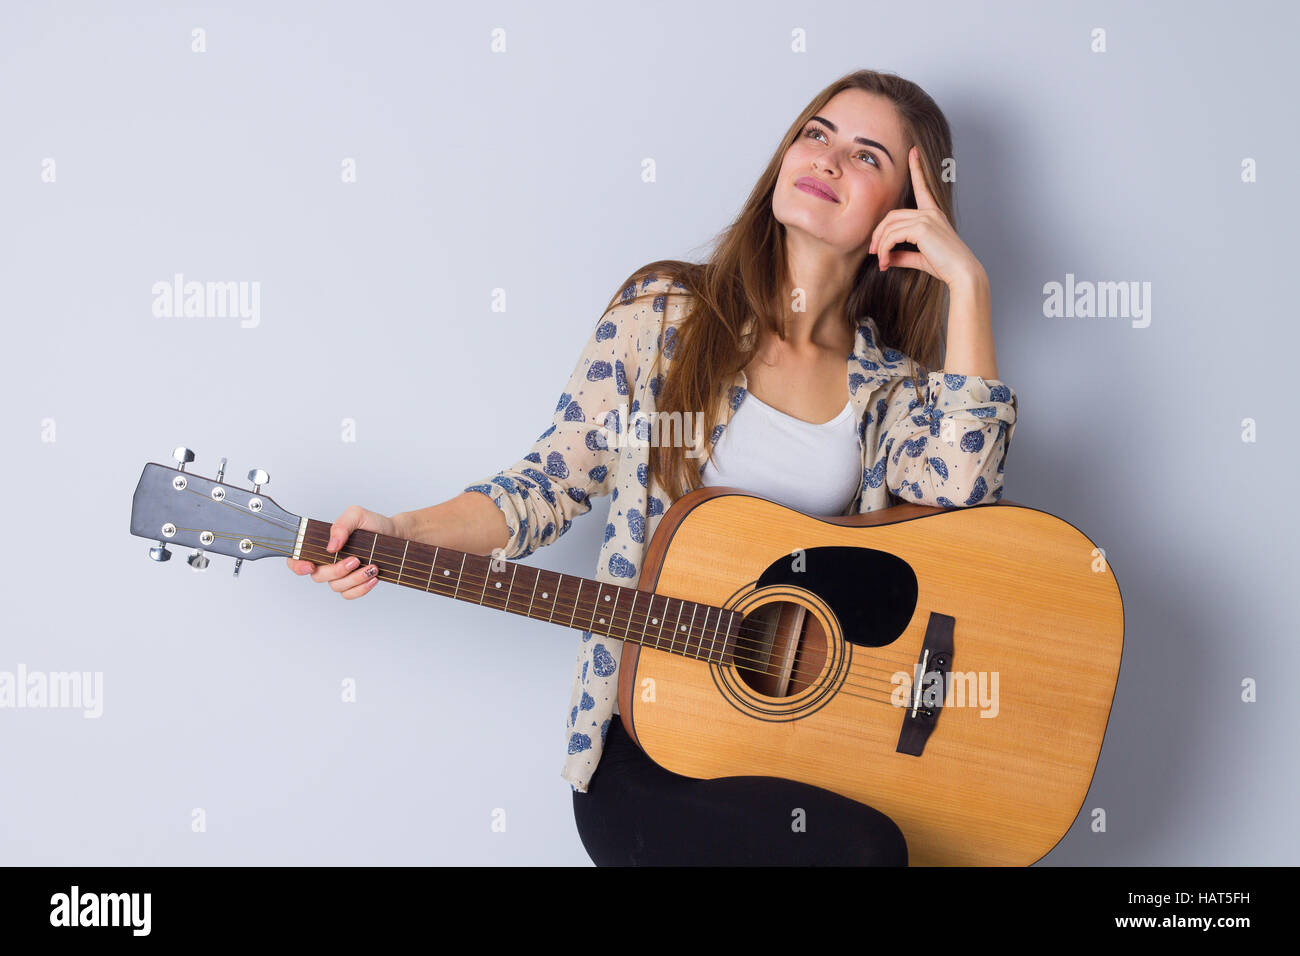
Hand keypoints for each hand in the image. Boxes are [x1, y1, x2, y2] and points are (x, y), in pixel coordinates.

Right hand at [285, 505, 397, 599]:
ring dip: (354, 579)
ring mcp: (340, 575)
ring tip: (372, 567)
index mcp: (321, 544)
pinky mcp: (353, 584)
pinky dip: (361, 588)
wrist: (395, 535)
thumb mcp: (357, 515)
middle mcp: (327, 561)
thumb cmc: (373, 524)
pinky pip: (349, 594)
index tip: (310, 566)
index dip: (297, 565)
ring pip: (336, 586)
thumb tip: (331, 546)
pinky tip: (373, 577)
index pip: (297, 558)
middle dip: (337, 570)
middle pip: (318, 576)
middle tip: (356, 560)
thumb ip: (341, 525)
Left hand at [868, 145, 984, 288]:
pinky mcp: (922, 228)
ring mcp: (927, 218)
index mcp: (933, 214)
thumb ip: (902, 254)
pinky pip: (892, 236)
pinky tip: (885, 263)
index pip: (922, 187)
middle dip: (878, 234)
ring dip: (881, 246)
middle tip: (874, 253)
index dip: (916, 168)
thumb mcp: (920, 258)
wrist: (962, 273)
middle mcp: (930, 212)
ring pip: (890, 227)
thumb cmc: (945, 266)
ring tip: (881, 262)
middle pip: (892, 216)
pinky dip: (885, 250)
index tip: (913, 151)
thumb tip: (887, 258)